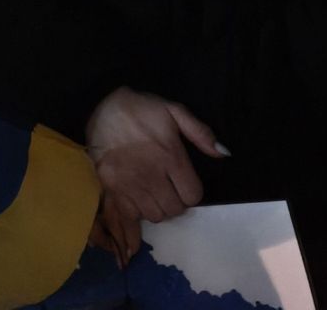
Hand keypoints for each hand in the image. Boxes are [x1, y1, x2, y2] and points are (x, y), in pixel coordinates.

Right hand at [85, 87, 224, 264]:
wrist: (103, 109)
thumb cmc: (143, 110)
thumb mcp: (176, 111)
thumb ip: (201, 133)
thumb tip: (223, 153)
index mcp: (171, 157)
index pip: (192, 195)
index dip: (193, 192)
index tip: (186, 184)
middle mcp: (152, 176)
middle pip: (174, 209)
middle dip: (177, 202)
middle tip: (171, 190)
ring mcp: (130, 185)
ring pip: (153, 216)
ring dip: (158, 208)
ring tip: (155, 194)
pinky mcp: (112, 190)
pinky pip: (129, 217)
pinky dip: (136, 217)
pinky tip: (138, 207)